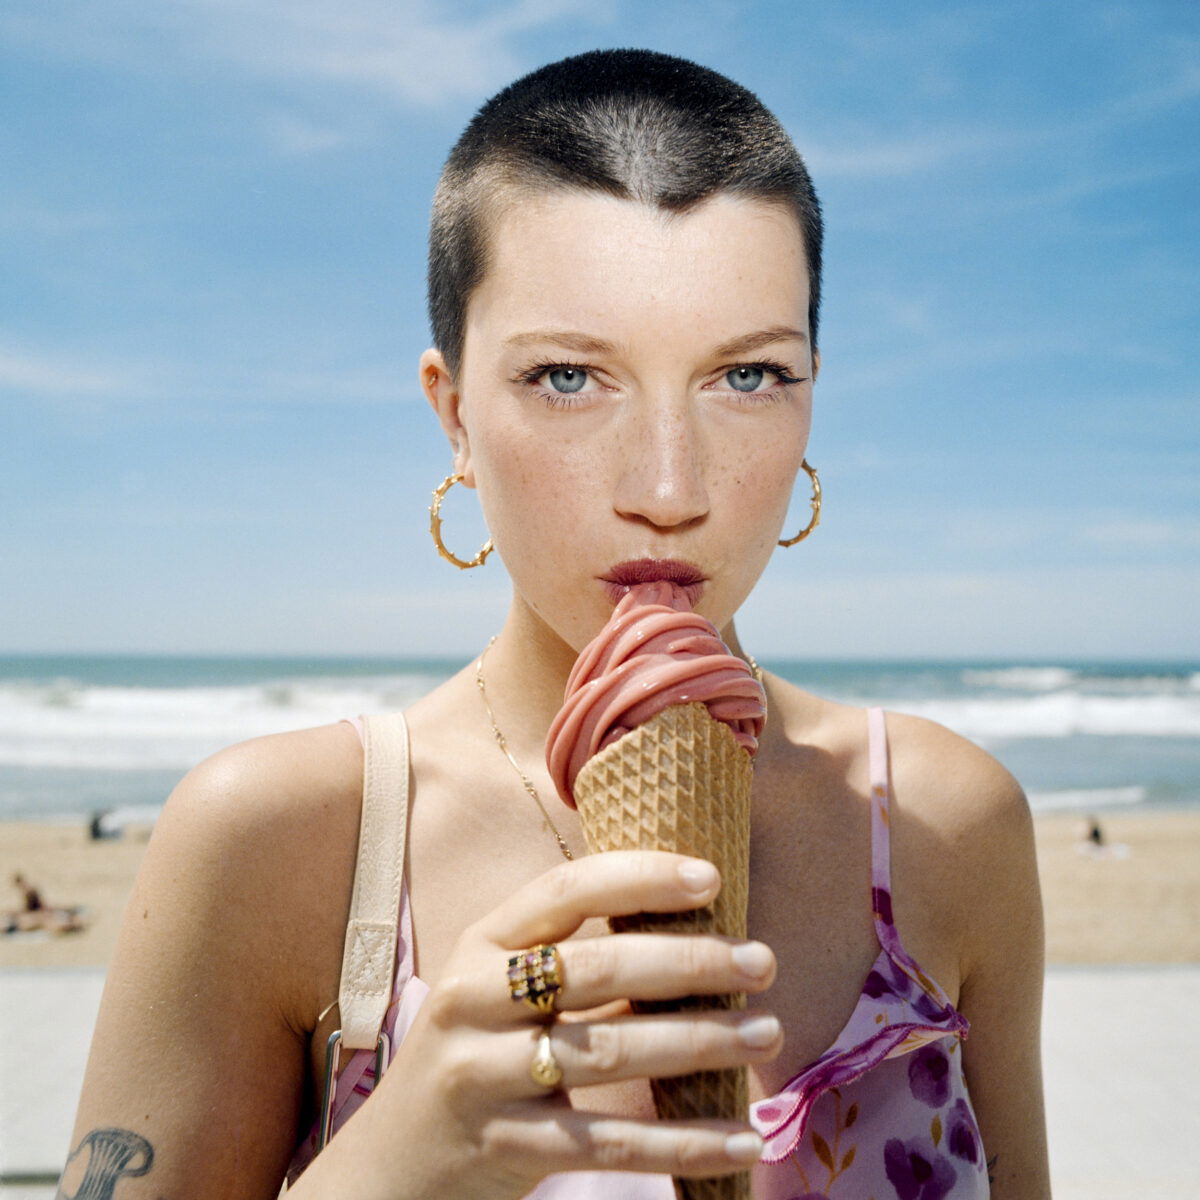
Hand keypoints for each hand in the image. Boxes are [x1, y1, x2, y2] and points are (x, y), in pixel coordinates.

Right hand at [296, 851, 779, 1199]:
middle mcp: (474, 999)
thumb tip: (692, 921)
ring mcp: (483, 1076)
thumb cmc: (475, 1049)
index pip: (566, 891)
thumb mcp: (499, 985)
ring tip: (767, 1033)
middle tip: (763, 962)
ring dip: (701, 1042)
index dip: (641, 877)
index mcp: (482, 942)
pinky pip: (610, 1143)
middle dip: (691, 961)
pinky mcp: (505, 1147)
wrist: (394, 1162)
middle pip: (597, 969)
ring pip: (609, 1054)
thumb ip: (570, 952)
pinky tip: (742, 1137)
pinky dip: (683, 1143)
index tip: (713, 879)